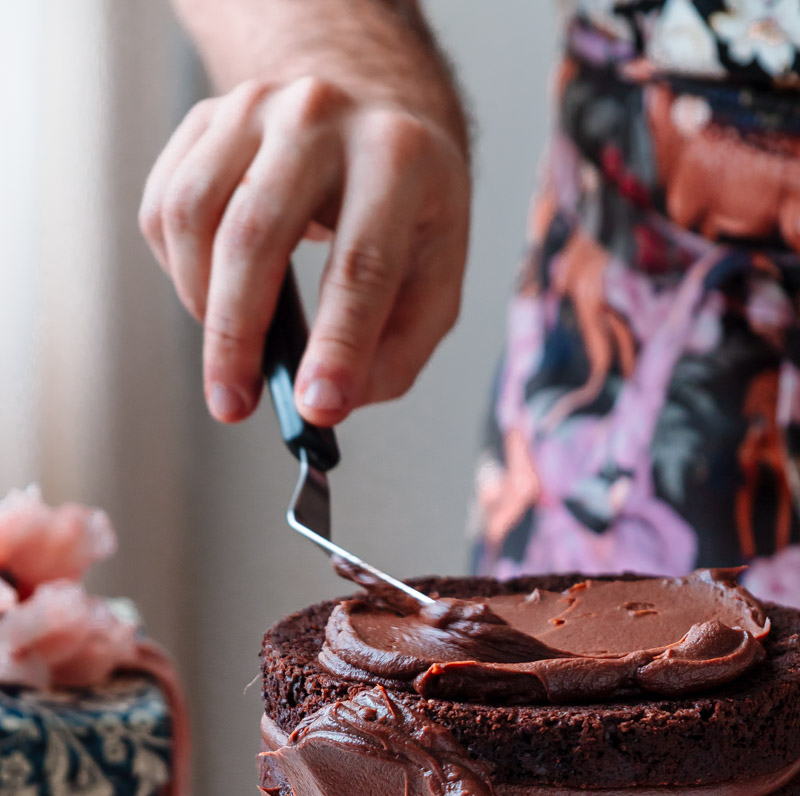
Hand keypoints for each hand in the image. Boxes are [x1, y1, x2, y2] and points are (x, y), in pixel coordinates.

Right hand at [139, 75, 469, 425]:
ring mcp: (255, 107)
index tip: (315, 409)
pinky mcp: (206, 118)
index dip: (337, 345)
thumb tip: (324, 404)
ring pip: (191, 217)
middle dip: (237, 337)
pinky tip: (216, 290)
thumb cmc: (407, 208)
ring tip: (232, 347)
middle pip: (255, 236)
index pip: (361, 264)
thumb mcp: (435, 279)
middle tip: (234, 404)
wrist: (374, 106)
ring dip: (201, 304)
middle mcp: (321, 116)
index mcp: (398, 155)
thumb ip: (395, 353)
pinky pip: (164, 209)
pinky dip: (180, 270)